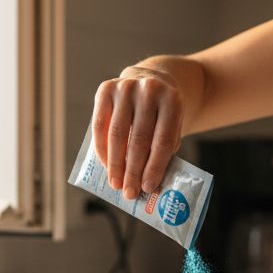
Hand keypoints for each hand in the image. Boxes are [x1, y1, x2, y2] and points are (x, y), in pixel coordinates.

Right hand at [91, 66, 183, 199]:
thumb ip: (164, 149)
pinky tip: (105, 165)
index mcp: (172, 100)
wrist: (151, 80)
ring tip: (116, 183)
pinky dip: (101, 148)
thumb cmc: (162, 113)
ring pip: (117, 134)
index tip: (148, 188)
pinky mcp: (106, 88)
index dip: (154, 167)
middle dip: (133, 170)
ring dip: (115, 163)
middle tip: (129, 192)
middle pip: (139, 139)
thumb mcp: (173, 126)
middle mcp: (149, 90)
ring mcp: (126, 87)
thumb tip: (149, 184)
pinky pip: (99, 124)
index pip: (162, 140)